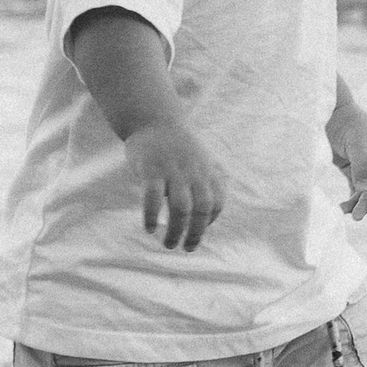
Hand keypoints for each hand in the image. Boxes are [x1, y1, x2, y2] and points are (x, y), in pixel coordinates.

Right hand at [125, 119, 225, 251]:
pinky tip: (150, 228)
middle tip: (186, 248)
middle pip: (202, 209)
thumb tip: (210, 212)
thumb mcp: (200, 158)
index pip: (217, 202)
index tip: (198, 229)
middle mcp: (193, 172)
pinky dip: (152, 216)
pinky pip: (153, 197)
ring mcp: (172, 170)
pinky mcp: (151, 169)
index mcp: (206, 170)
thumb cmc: (176, 145)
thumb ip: (206, 181)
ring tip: (169, 244)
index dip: (211, 220)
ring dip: (176, 231)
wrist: (153, 118)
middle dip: (196, 233)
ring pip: (180, 208)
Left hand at [328, 103, 366, 219]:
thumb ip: (362, 165)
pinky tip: (343, 207)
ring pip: (366, 190)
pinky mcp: (350, 168)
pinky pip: (354, 188)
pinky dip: (351, 198)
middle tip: (357, 216)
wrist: (328, 112)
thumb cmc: (347, 122)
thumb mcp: (357, 141)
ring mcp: (364, 165)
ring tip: (348, 214)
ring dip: (359, 203)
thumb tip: (364, 190)